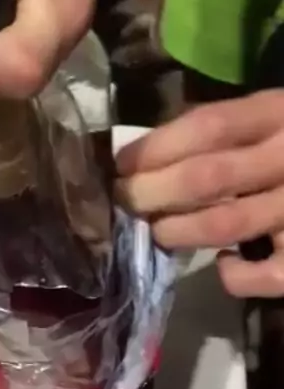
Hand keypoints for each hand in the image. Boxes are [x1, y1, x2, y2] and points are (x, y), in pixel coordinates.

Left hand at [115, 90, 283, 297]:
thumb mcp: (281, 112)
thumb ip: (234, 125)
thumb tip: (155, 151)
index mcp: (282, 112)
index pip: (208, 126)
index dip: (155, 148)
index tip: (120, 165)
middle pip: (205, 177)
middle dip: (150, 193)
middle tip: (126, 202)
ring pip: (224, 226)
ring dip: (178, 231)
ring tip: (160, 232)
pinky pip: (267, 276)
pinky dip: (235, 276)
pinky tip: (223, 266)